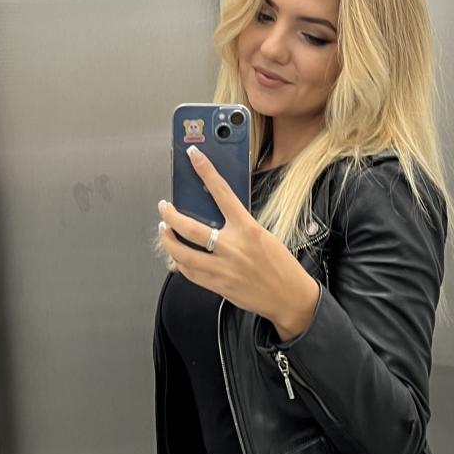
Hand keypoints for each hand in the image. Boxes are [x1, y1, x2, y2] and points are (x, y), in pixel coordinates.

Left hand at [157, 147, 319, 340]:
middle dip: (170, 215)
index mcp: (248, 229)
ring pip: (183, 254)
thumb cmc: (280, 265)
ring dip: (168, 240)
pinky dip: (180, 263)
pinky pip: (191, 273)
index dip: (205, 171)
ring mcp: (223, 268)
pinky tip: (176, 256)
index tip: (194, 155)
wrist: (290, 297)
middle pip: (190, 228)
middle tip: (164, 207)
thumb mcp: (264, 236)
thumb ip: (239, 226)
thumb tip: (214, 216)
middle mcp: (233, 247)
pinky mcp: (219, 286)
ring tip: (164, 230)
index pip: (222, 192)